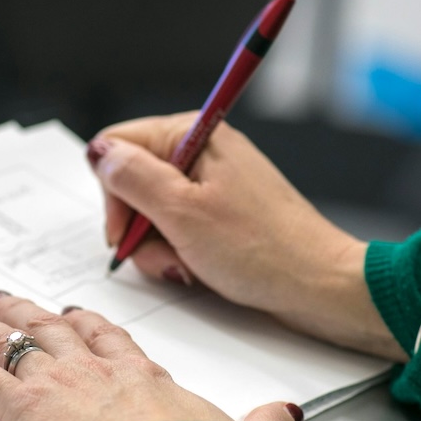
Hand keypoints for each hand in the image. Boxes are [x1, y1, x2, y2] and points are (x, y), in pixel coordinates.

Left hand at [0, 293, 300, 420]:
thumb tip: (286, 414)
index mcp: (142, 376)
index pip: (109, 339)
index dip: (87, 324)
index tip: (74, 314)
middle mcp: (96, 370)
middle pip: (53, 329)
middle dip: (26, 312)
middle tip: (3, 297)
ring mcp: (59, 384)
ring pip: (12, 342)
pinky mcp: (25, 409)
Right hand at [88, 113, 404, 360]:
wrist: (320, 286)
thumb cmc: (260, 249)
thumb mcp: (182, 212)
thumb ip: (132, 178)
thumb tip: (99, 152)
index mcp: (194, 134)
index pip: (119, 146)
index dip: (113, 192)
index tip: (126, 232)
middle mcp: (203, 152)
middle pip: (134, 182)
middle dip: (138, 227)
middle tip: (163, 254)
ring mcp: (215, 185)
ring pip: (154, 212)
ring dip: (159, 247)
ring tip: (187, 266)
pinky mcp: (224, 215)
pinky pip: (180, 230)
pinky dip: (180, 253)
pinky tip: (198, 270)